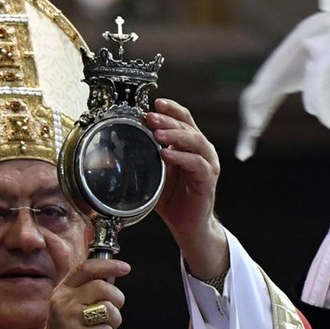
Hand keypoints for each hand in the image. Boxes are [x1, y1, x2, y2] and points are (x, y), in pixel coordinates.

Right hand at [29, 258, 129, 328]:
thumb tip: (113, 274)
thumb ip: (88, 291)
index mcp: (63, 291)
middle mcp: (63, 302)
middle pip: (103, 288)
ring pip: (109, 311)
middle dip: (117, 300)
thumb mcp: (71, 307)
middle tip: (111, 314)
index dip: (108, 265)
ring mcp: (69, 321)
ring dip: (113, 323)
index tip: (125, 267)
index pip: (86, 268)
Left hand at [147, 98, 228, 279]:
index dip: (171, 109)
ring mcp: (207, 164)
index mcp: (190, 146)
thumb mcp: (156, 173)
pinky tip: (167, 154)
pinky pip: (197, 163)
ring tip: (157, 134)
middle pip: (188, 127)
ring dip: (175, 135)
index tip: (156, 102)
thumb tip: (121, 146)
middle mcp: (202, 151)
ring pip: (195, 141)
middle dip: (168, 120)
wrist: (188, 225)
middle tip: (150, 117)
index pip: (184, 119)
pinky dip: (182, 157)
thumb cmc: (172, 199)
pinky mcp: (208, 179)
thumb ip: (147, 158)